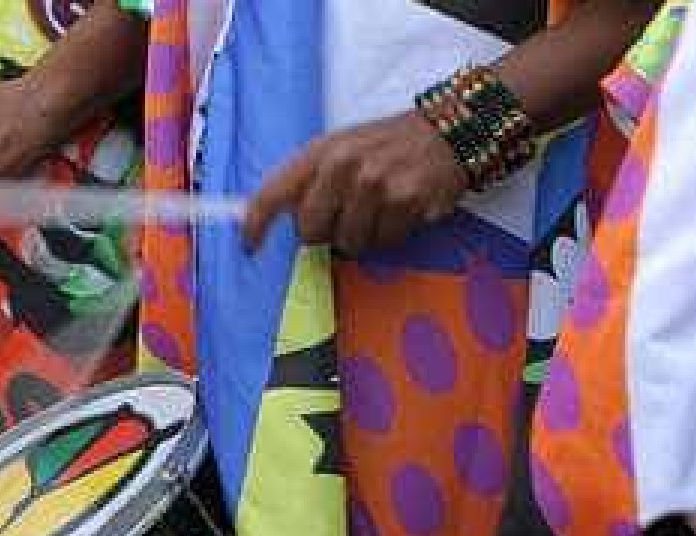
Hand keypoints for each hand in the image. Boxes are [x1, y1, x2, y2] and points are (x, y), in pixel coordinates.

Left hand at [242, 110, 467, 254]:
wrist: (446, 131)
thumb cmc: (386, 146)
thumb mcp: (342, 148)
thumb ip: (309, 179)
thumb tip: (269, 215)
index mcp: (321, 151)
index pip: (274, 191)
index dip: (256, 224)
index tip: (249, 245)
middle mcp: (343, 165)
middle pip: (311, 232)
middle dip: (324, 233)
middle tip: (344, 216)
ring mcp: (375, 184)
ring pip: (349, 243)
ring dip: (362, 236)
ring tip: (378, 210)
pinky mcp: (404, 201)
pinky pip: (385, 242)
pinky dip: (391, 234)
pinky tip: (401, 211)